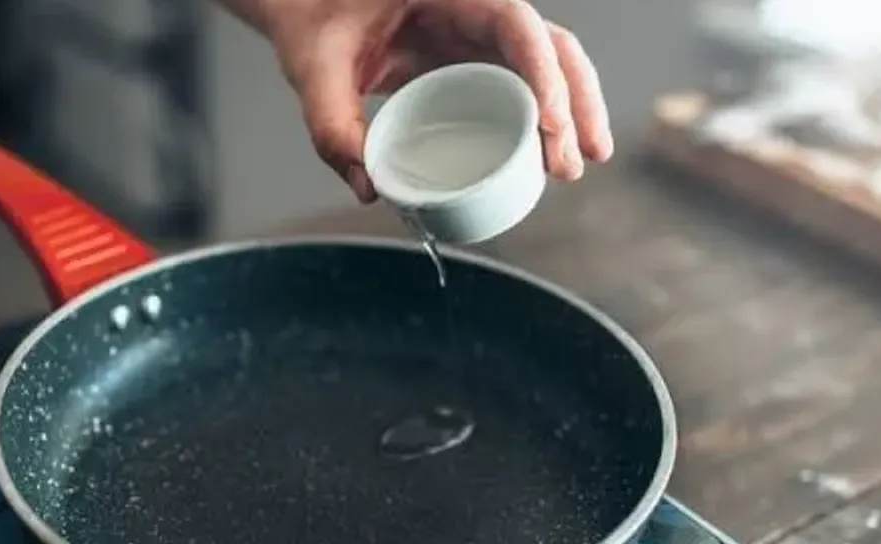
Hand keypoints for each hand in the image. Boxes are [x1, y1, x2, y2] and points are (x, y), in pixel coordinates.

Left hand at [261, 0, 613, 201]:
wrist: (304, 4)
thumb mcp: (314, 68)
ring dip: (572, 112)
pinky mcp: (470, 57)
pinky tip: (552, 154)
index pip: (514, 22)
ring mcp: (476, 32)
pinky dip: (543, 116)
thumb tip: (370, 187)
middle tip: (573, 163)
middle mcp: (472, 7)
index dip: (542, 71)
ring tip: (576, 166)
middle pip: (548, 45)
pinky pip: (520, 81)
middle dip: (573, 102)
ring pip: (547, 63)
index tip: (549, 123)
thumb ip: (332, 126)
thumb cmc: (311, 18)